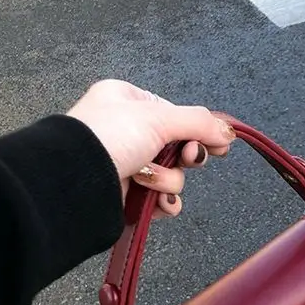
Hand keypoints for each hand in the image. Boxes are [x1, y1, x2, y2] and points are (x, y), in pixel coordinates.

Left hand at [67, 79, 234, 217]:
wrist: (75, 180)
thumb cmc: (107, 137)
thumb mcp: (159, 118)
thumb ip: (199, 123)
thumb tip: (229, 132)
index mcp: (125, 101)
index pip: (173, 114)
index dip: (196, 129)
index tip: (219, 143)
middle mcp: (125, 131)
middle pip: (176, 146)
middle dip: (184, 156)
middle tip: (188, 157)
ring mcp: (126, 165)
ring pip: (172, 175)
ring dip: (167, 180)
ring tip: (147, 179)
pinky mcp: (127, 196)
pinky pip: (161, 200)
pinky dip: (163, 203)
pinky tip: (156, 202)